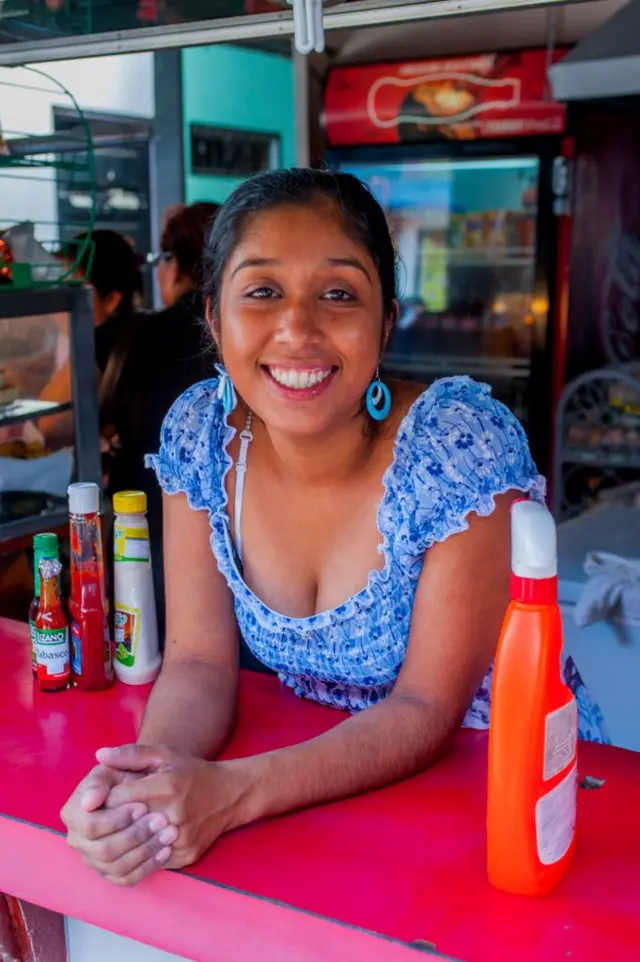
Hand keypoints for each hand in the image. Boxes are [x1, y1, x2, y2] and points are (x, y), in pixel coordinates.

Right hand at [60, 764, 178, 886]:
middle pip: (104, 850)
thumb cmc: (128, 776)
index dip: (116, 819)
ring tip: (170, 834)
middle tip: (162, 821)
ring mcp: (93, 859)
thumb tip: (89, 800)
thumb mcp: (119, 766)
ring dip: (146, 851)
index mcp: (73, 812)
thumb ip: (104, 777)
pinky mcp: (110, 873)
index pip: (90, 826)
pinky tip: (166, 850)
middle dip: (135, 835)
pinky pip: (127, 878)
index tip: (142, 807)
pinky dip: (148, 866)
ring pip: (117, 867)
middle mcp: (77, 840)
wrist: (141, 789)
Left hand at [98, 744, 250, 871]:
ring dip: (123, 843)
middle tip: (103, 820)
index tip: (102, 799)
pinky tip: (138, 845)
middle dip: (110, 823)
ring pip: (136, 850)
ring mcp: (181, 839)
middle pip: (124, 827)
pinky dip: (141, 855)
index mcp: (166, 787)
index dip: (105, 799)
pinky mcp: (186, 856)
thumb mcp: (164, 755)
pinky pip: (152, 862)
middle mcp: (174, 815)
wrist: (229, 795)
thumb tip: (100, 755)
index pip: (117, 799)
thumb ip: (131, 754)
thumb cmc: (191, 772)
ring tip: (117, 834)